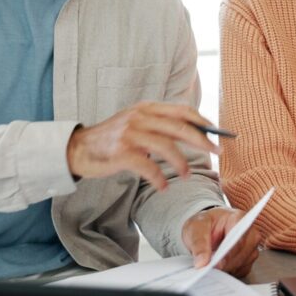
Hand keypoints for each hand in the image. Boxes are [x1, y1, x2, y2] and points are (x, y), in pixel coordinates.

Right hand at [66, 102, 220, 190]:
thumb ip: (160, 125)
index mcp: (146, 108)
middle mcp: (140, 117)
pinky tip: (162, 187)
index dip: (202, 121)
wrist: (78, 149)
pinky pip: (148, 166)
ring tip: (186, 175)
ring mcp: (130, 134)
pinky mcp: (121, 152)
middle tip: (216, 151)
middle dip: (202, 140)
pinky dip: (159, 178)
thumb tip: (194, 134)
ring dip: (182, 163)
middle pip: (180, 127)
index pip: (182, 110)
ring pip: (167, 146)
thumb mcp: (137, 124)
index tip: (216, 133)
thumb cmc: (112, 139)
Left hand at [182, 207, 260, 278]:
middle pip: (243, 253)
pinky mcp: (249, 259)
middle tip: (209, 267)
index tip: (217, 265)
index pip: (239, 239)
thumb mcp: (195, 228)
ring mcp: (251, 246)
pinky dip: (229, 272)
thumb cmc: (204, 224)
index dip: (228, 254)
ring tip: (212, 264)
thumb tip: (202, 262)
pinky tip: (219, 267)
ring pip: (243, 263)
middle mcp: (249, 231)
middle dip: (225, 263)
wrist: (207, 229)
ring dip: (227, 268)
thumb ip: (198, 243)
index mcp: (238, 218)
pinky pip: (242, 270)